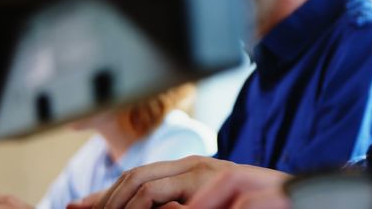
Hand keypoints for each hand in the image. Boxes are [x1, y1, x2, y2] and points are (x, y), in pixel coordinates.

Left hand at [83, 155, 287, 208]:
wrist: (295, 197)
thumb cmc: (250, 203)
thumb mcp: (204, 202)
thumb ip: (175, 203)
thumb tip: (135, 207)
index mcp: (189, 170)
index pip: (135, 177)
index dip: (104, 195)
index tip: (76, 208)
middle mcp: (195, 167)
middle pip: (135, 180)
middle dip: (108, 203)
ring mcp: (208, 174)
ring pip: (146, 188)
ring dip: (126, 207)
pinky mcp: (221, 183)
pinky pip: (175, 198)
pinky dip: (160, 208)